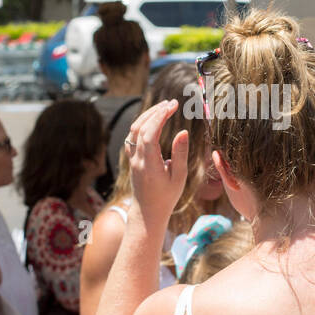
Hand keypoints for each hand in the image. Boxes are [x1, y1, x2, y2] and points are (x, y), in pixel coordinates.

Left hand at [124, 100, 188, 233]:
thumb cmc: (166, 196)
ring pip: (134, 131)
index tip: (173, 106)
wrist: (147, 212)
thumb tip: (183, 131)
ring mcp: (132, 159)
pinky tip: (152, 119)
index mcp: (149, 164)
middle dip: (155, 112)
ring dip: (147, 116)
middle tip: (171, 103)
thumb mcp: (179, 177)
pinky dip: (141, 124)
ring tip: (163, 107)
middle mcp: (137, 159)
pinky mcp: (131, 159)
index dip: (160, 117)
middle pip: (140, 128)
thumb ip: (180, 153)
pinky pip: (132, 137)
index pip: (150, 133)